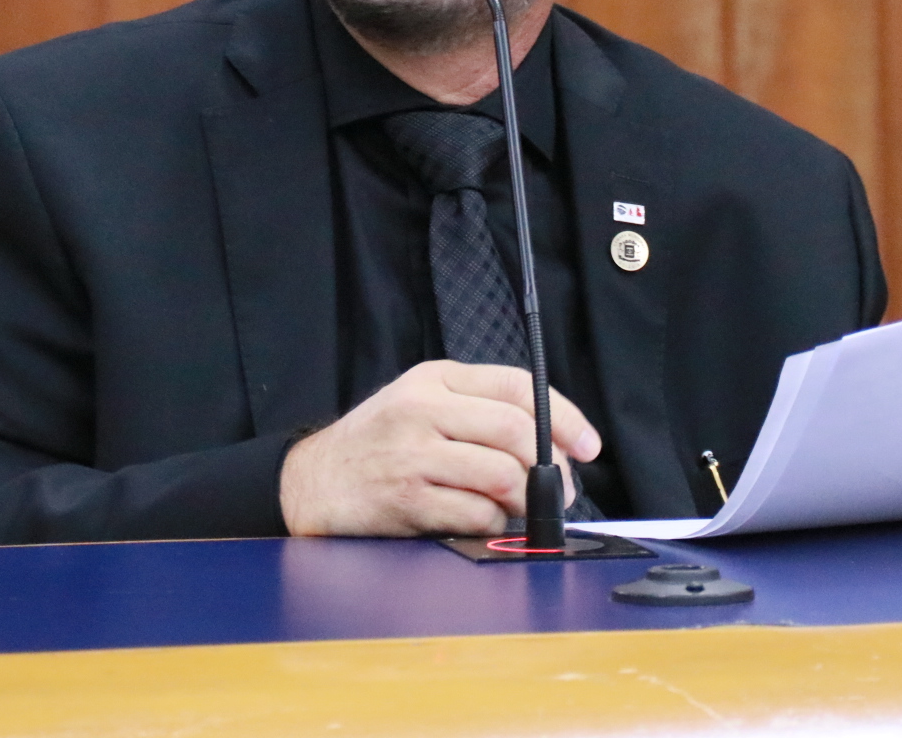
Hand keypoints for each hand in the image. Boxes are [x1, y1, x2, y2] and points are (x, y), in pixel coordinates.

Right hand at [279, 360, 601, 536]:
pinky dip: (493, 524)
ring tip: (520, 508)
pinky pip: (476, 513)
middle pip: (517, 431)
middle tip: (558, 489)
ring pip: (502, 475)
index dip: (564, 416)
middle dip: (551, 467)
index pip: (517, 385)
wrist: (313, 482)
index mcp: (434, 378)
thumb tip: (554, 441)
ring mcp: (413, 454)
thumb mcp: (419, 402)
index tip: (588, 446)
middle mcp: (423, 409)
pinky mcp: (407, 499)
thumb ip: (477, 409)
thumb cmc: (378, 444)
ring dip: (524, 500)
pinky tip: (483, 521)